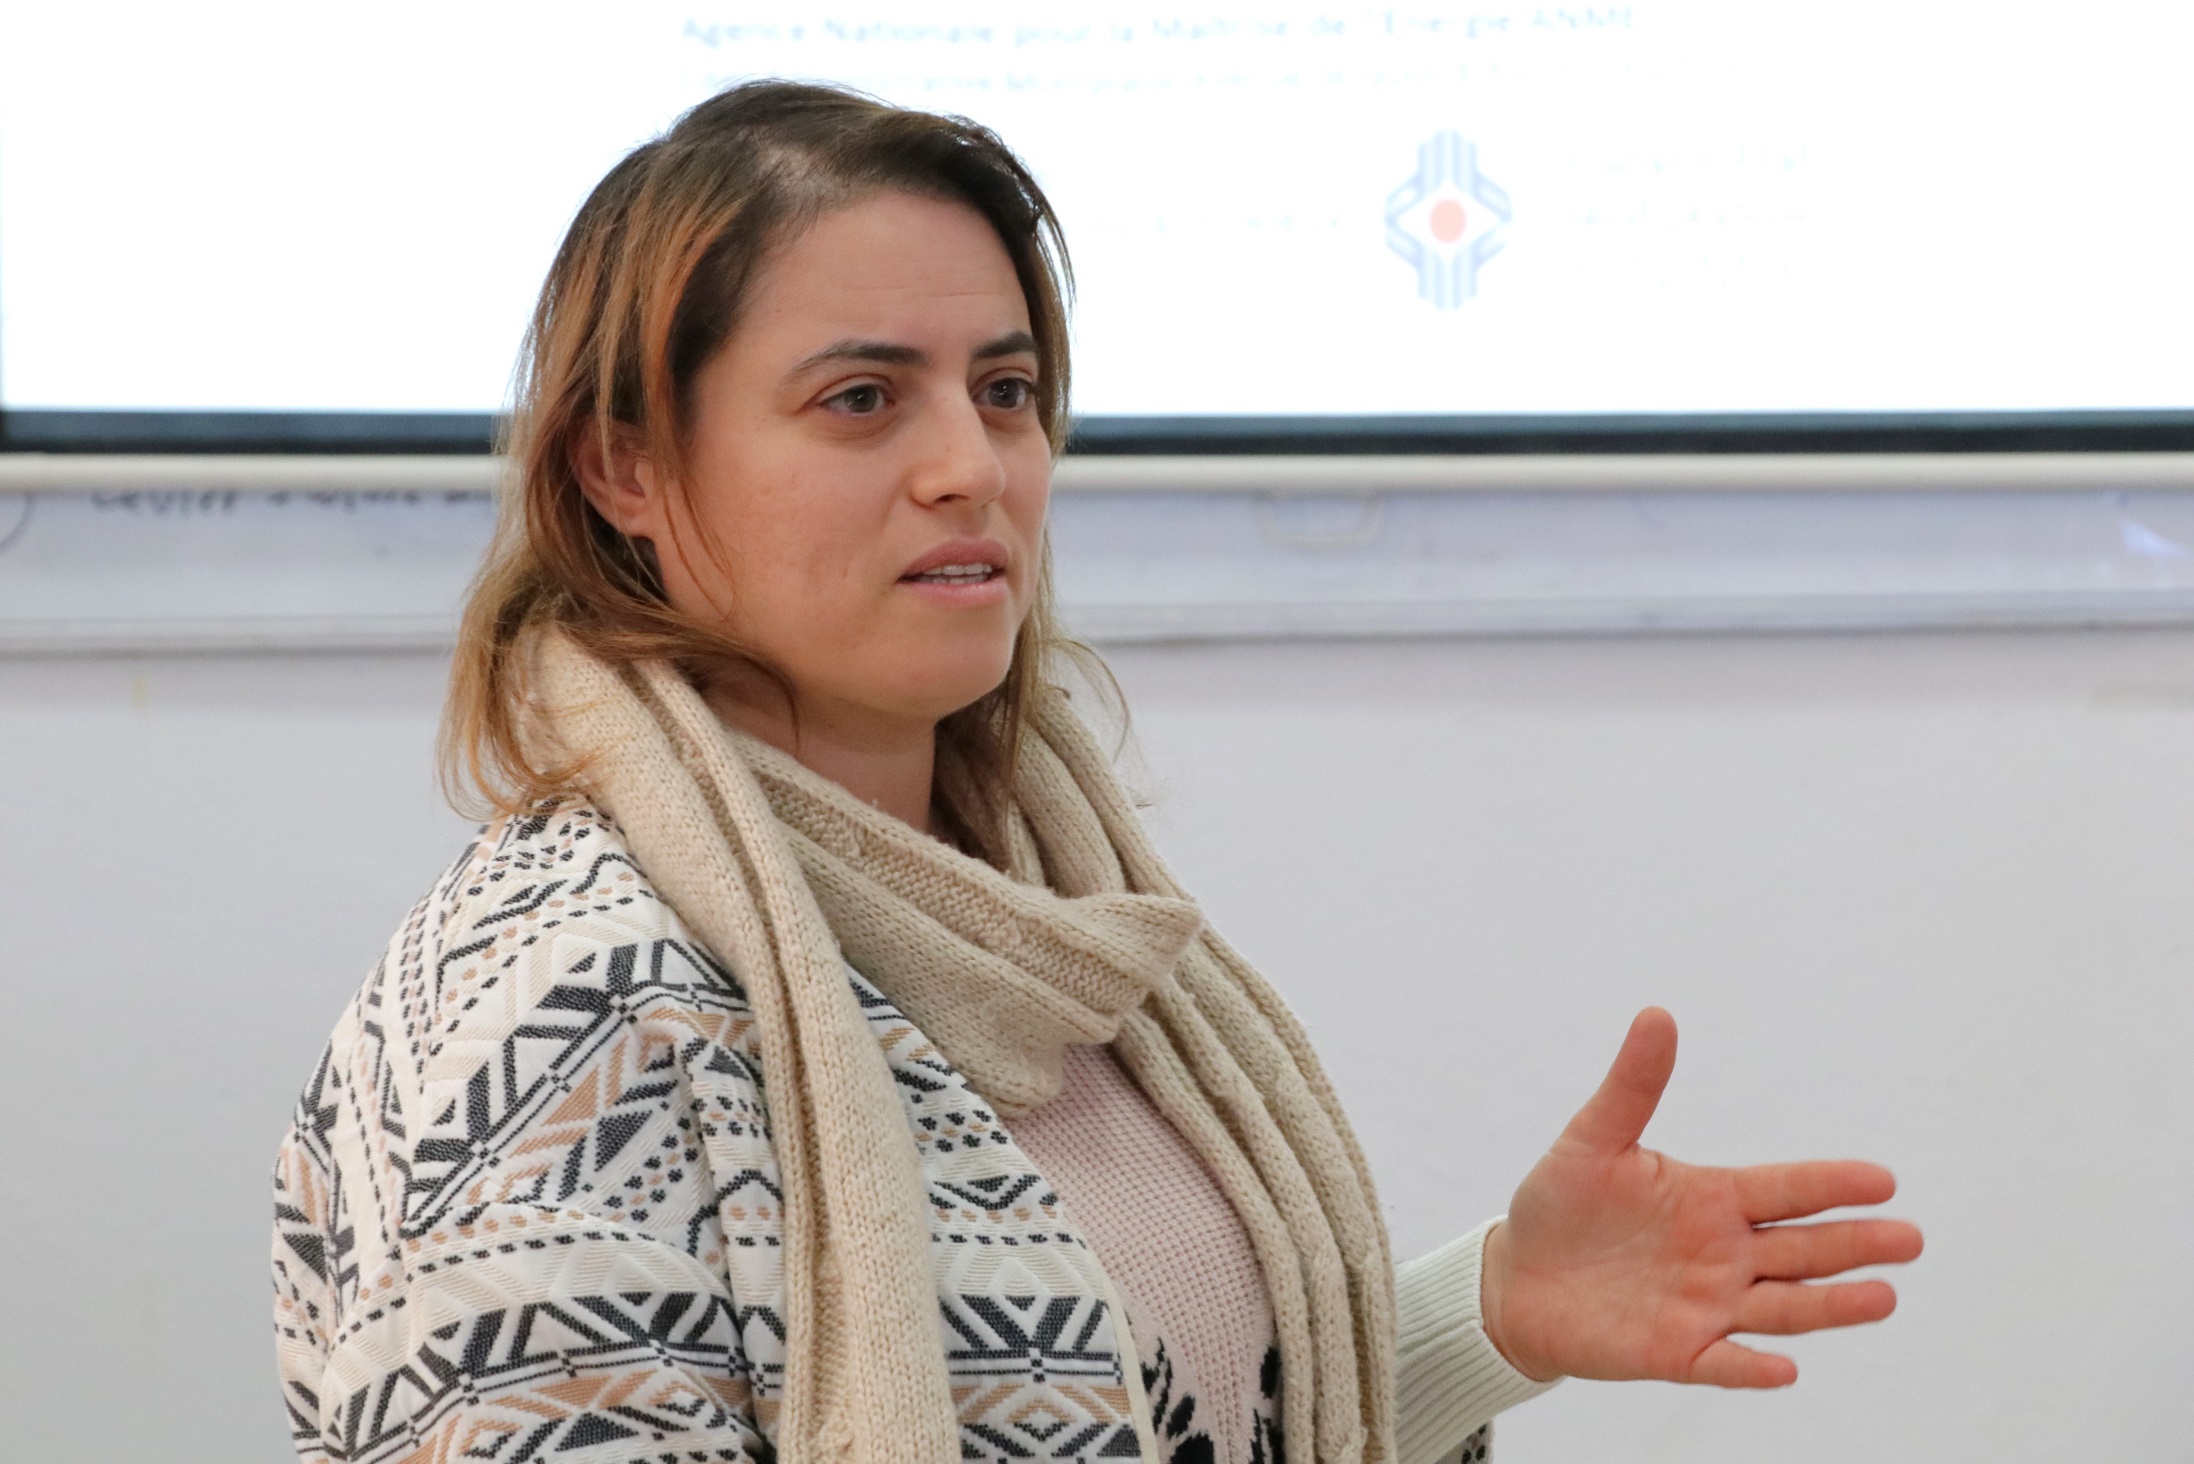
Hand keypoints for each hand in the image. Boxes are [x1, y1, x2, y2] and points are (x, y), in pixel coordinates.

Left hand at [1479, 1007, 1922, 1387]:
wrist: (1521, 1280)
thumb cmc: (1561, 1206)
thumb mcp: (1592, 1140)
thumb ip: (1632, 1086)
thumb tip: (1656, 1014)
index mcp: (1713, 1199)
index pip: (1785, 1190)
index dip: (1831, 1185)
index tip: (1883, 1180)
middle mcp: (1724, 1254)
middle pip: (1802, 1249)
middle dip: (1855, 1244)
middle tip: (1911, 1239)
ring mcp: (1707, 1306)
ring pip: (1782, 1307)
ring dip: (1830, 1304)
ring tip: (1884, 1298)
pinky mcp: (1677, 1351)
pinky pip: (1722, 1362)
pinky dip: (1750, 1367)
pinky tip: (1783, 1370)